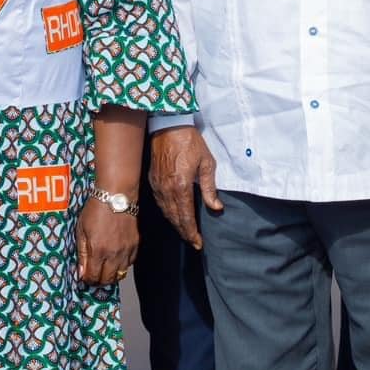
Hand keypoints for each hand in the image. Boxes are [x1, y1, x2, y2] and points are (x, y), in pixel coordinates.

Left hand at [77, 196, 140, 286]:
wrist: (116, 195)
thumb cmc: (96, 209)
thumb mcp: (81, 230)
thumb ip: (82, 253)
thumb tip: (81, 272)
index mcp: (98, 250)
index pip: (93, 277)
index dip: (87, 280)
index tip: (84, 276)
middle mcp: (114, 253)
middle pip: (108, 280)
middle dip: (99, 280)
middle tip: (94, 275)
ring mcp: (126, 250)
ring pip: (120, 274)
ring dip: (111, 274)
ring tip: (104, 267)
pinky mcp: (135, 245)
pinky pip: (129, 263)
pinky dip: (122, 264)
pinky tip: (115, 257)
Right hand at [149, 127, 220, 249]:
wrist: (168, 127)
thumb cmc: (190, 143)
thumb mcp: (206, 163)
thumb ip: (210, 188)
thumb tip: (216, 207)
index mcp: (180, 187)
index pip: (186, 217)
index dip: (192, 233)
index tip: (198, 243)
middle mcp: (166, 190)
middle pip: (174, 219)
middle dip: (184, 232)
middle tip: (194, 242)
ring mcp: (157, 186)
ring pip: (166, 213)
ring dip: (176, 224)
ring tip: (186, 232)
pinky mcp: (153, 181)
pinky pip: (160, 203)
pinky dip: (168, 213)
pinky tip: (174, 216)